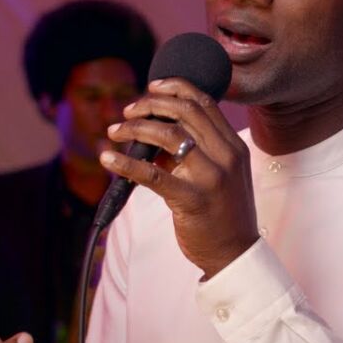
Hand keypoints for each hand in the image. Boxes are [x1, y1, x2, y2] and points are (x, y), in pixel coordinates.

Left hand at [101, 78, 258, 278]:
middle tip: (127, 111)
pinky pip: (152, 174)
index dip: (175, 88)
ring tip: (115, 131)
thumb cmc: (221, 213)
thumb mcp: (219, 174)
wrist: (234, 254)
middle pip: (184, 111)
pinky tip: (107, 159)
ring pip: (168, 134)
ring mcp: (211, 177)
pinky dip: (125, 163)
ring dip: (135, 128)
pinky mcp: (192, 200)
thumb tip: (152, 133)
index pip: (204, 102)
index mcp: (233, 146)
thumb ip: (194, 151)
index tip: (152, 88)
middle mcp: (226, 155)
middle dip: (150, 104)